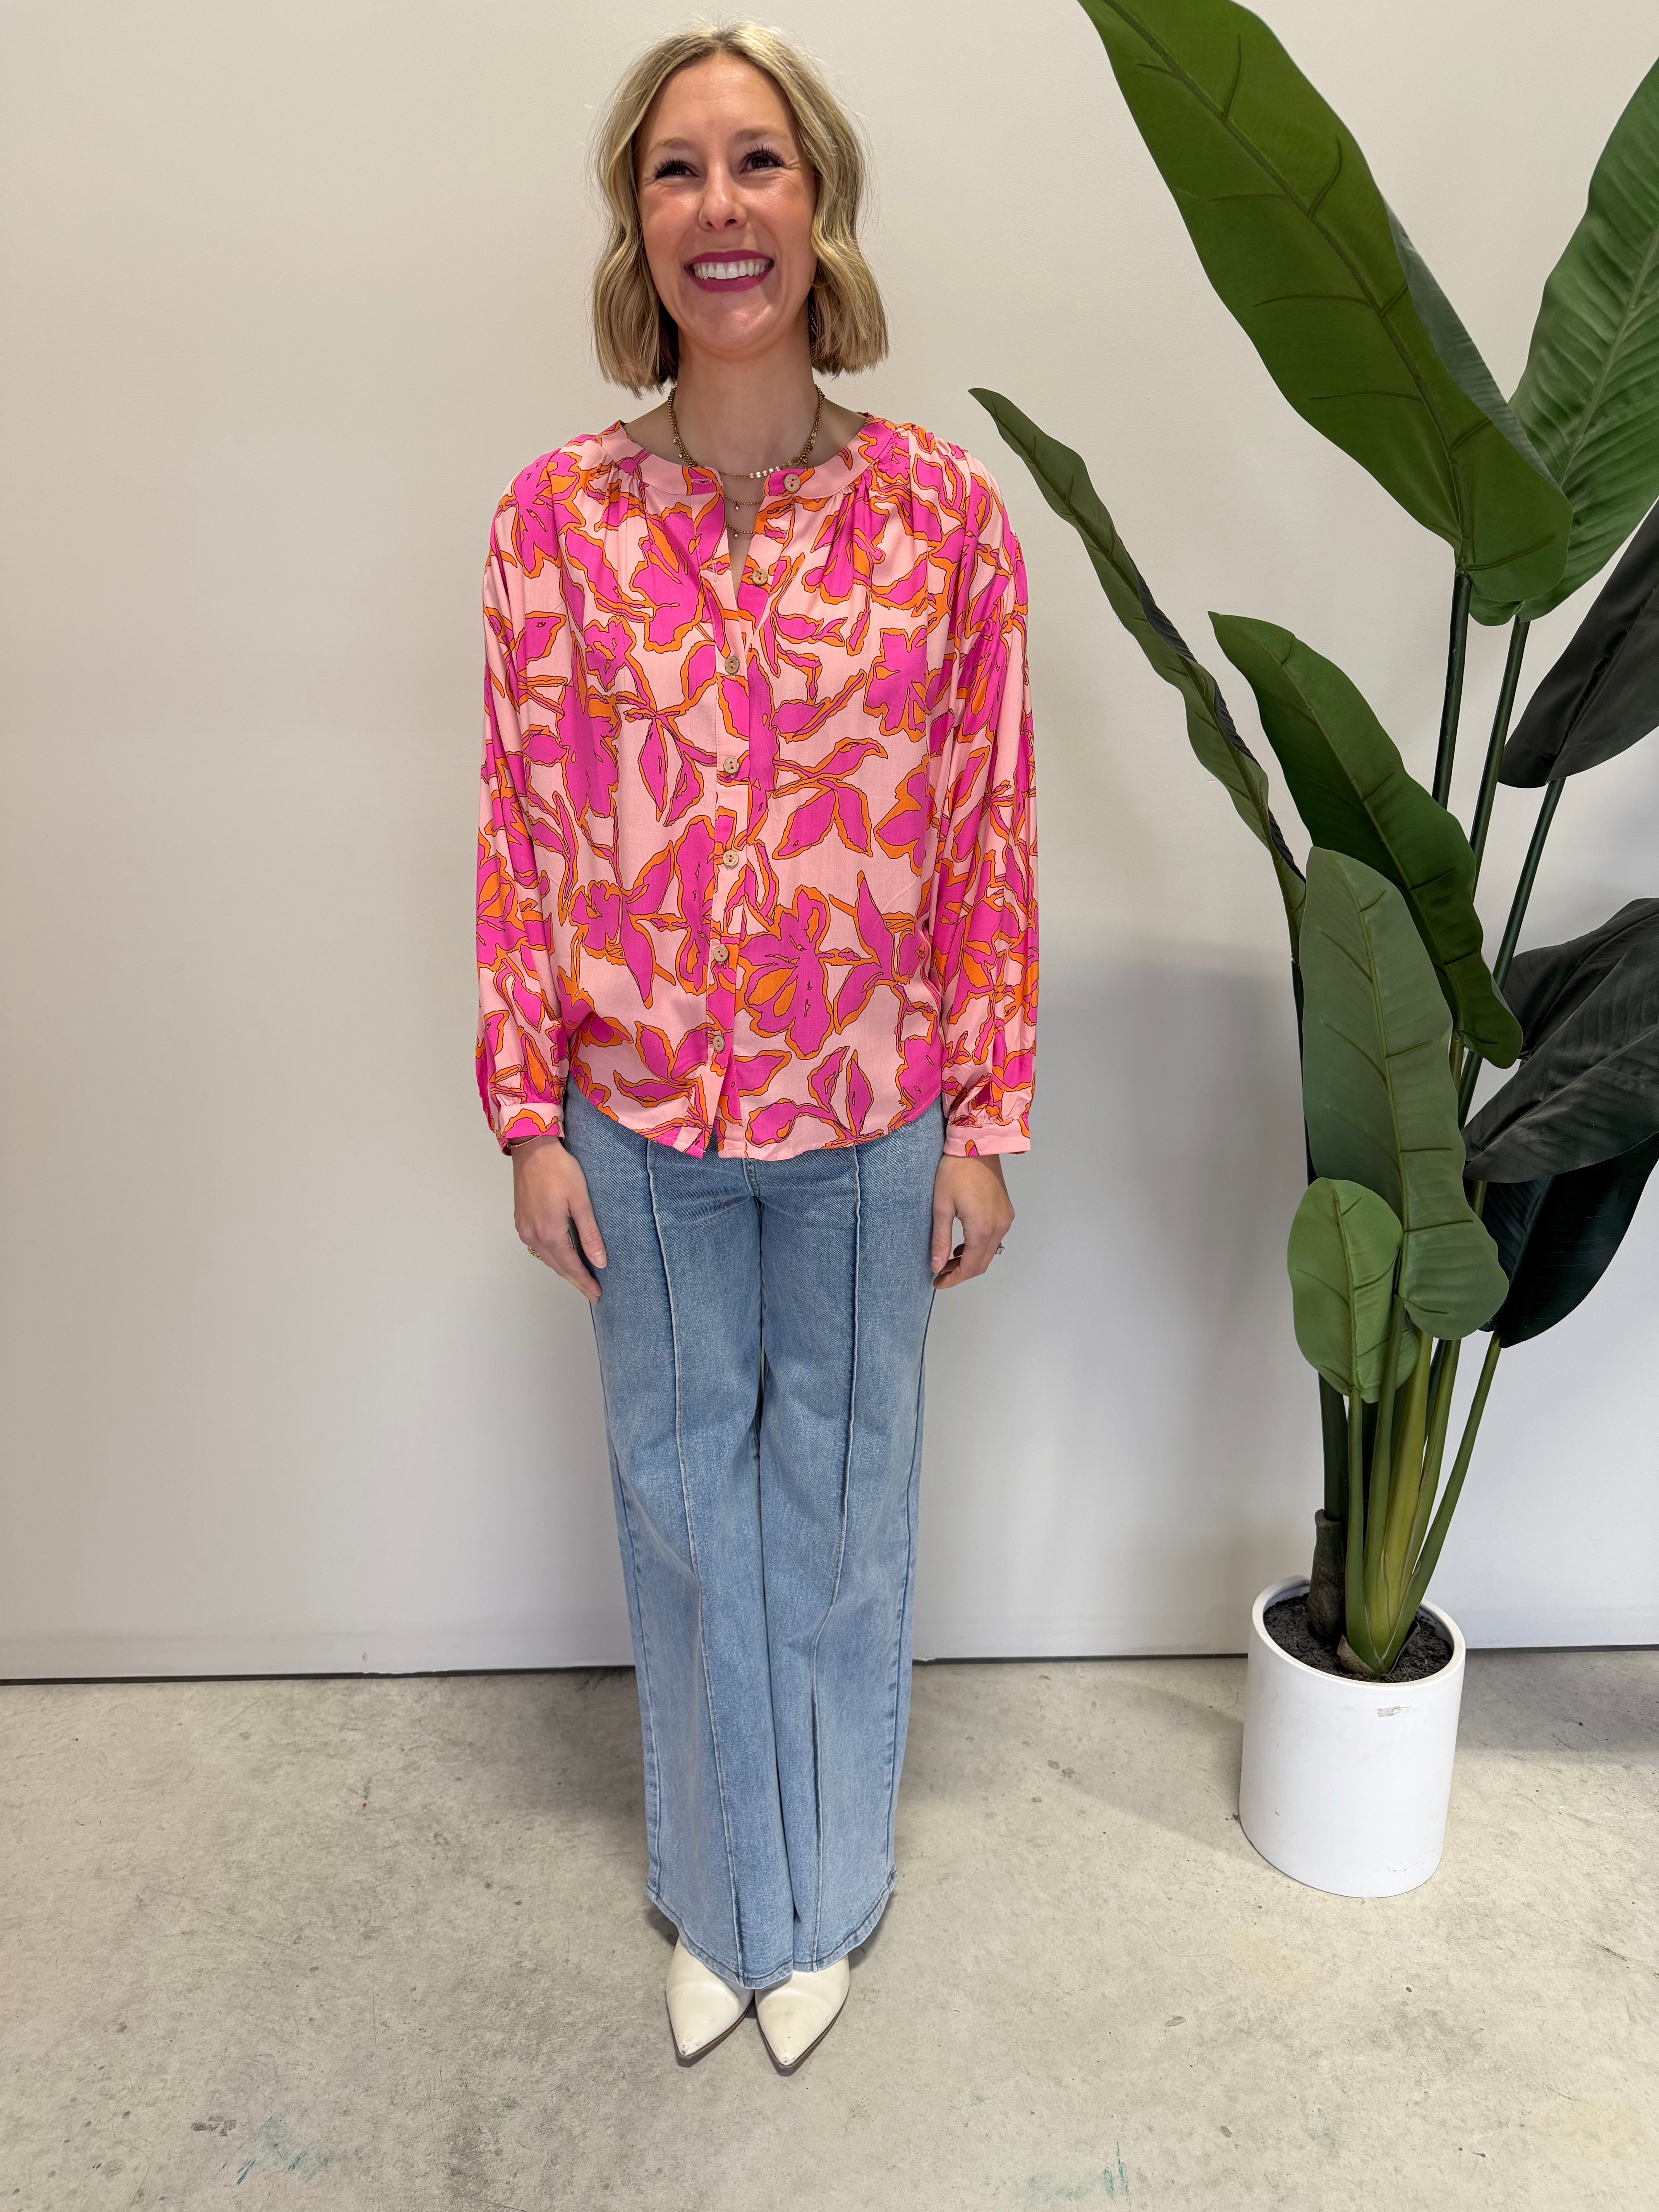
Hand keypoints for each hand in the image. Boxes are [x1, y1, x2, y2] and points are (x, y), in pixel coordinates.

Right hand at [511, 1132, 606, 1302]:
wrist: (532, 1149)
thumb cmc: (559, 1170)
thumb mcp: (580, 1201)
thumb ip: (589, 1233)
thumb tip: (600, 1262)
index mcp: (550, 1233)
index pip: (571, 1266)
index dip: (585, 1282)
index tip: (597, 1295)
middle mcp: (533, 1236)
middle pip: (557, 1266)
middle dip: (575, 1280)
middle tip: (592, 1293)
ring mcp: (524, 1229)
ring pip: (546, 1258)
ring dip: (563, 1269)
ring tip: (580, 1278)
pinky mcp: (521, 1220)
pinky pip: (538, 1247)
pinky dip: (552, 1256)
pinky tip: (562, 1257)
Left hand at [930, 1154, 1013, 1289]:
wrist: (976, 1144)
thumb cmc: (954, 1171)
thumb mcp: (941, 1207)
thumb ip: (940, 1240)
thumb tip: (936, 1266)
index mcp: (982, 1229)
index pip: (970, 1267)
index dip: (953, 1279)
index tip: (937, 1283)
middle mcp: (999, 1227)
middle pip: (982, 1263)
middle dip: (961, 1272)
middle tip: (940, 1273)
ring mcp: (1005, 1219)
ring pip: (989, 1251)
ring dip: (971, 1260)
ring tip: (948, 1260)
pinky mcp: (1006, 1210)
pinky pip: (994, 1238)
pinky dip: (980, 1246)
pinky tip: (963, 1244)